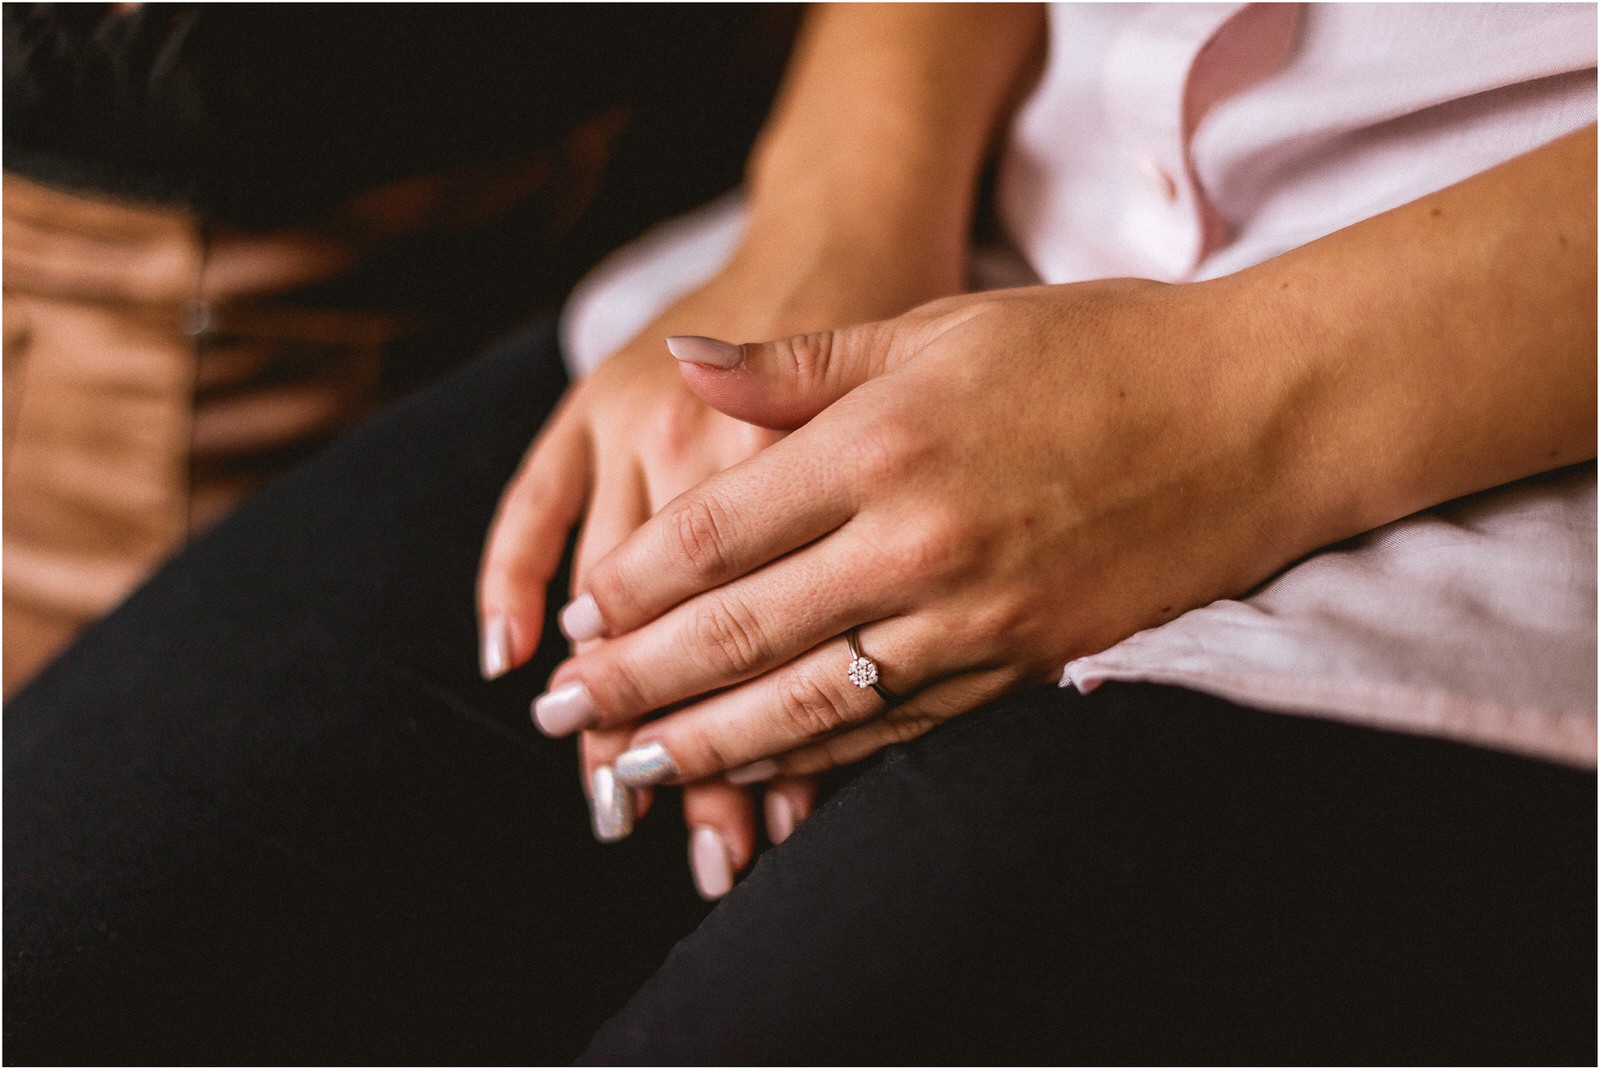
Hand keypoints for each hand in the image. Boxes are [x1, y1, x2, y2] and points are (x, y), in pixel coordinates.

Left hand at [534, 276, 1356, 783]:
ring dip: (709, 743)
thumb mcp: (938, 323)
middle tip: (566, 717)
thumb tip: (682, 365)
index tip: (578, 619)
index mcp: (883, 442)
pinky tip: (759, 772)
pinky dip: (816, 759)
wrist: (1254, 415)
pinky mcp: (1024, 663)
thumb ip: (800, 361)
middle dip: (639, 682)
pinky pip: (897, 728)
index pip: (716, 533)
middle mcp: (918, 541)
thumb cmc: (1094, 350)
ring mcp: (976, 616)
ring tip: (635, 767)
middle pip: (742, 632)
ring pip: (812, 704)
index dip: (632, 586)